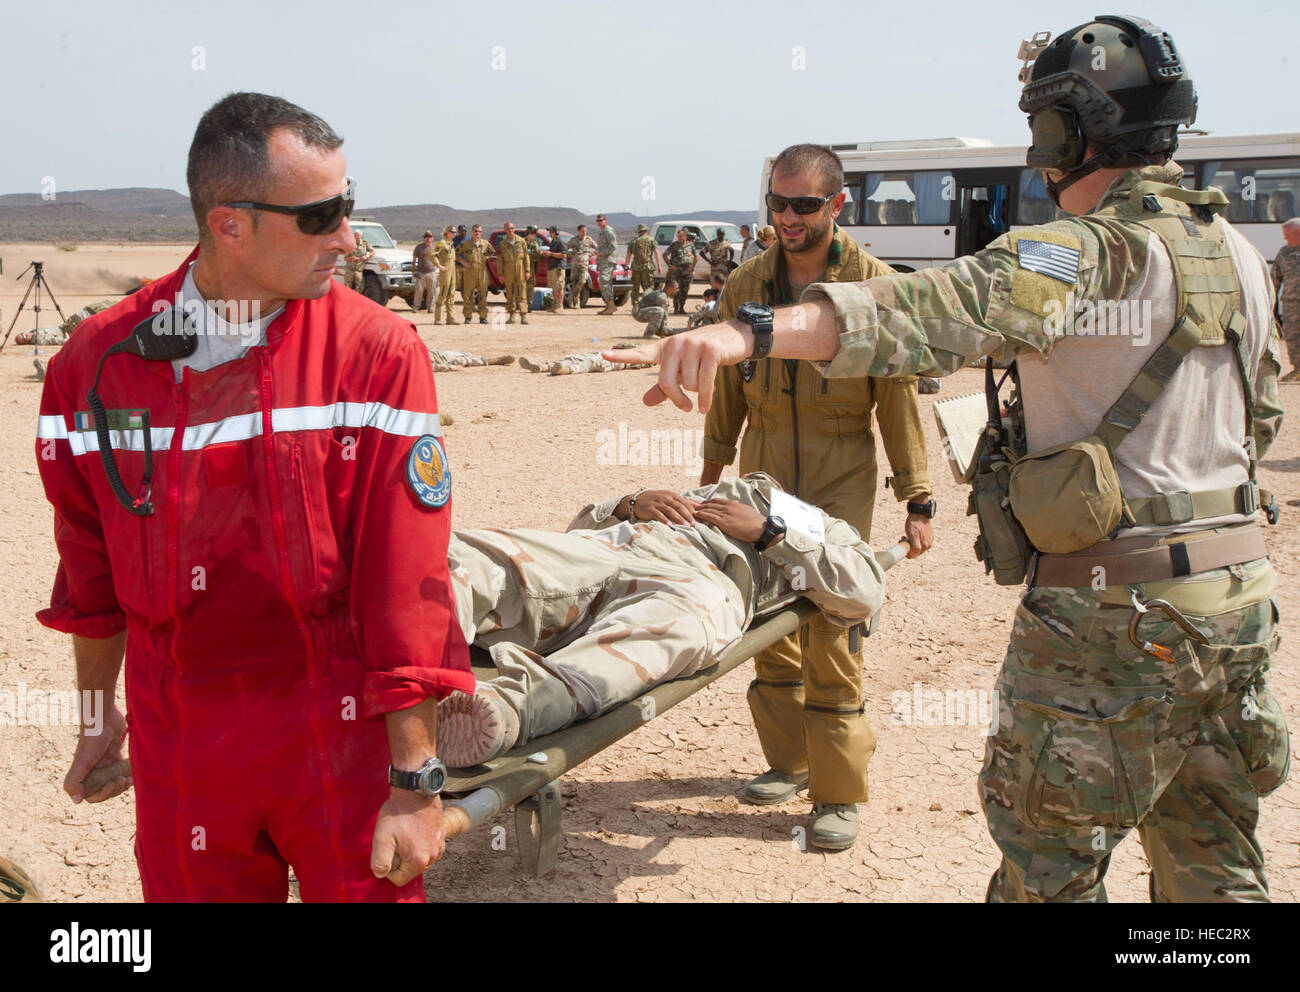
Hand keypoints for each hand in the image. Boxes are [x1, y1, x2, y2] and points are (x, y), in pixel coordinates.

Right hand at [64, 704, 129, 802]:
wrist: (105, 719)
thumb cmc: (92, 740)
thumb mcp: (81, 762)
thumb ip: (74, 782)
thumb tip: (76, 801)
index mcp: (83, 775)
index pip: (93, 795)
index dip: (104, 794)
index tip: (112, 784)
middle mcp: (93, 772)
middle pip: (105, 790)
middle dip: (115, 790)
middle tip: (122, 781)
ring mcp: (105, 765)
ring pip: (114, 783)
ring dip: (122, 785)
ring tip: (128, 780)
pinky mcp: (116, 757)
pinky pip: (121, 772)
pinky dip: (128, 776)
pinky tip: (134, 775)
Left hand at [370, 789, 445, 887]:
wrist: (415, 790)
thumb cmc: (398, 813)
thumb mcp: (382, 838)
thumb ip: (380, 861)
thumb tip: (381, 874)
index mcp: (418, 860)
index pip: (399, 879)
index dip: (388, 868)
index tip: (386, 851)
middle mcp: (433, 856)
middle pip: (411, 870)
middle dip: (401, 860)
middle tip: (395, 841)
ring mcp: (439, 845)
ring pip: (421, 859)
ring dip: (412, 852)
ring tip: (404, 834)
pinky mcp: (442, 834)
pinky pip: (430, 848)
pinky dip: (422, 844)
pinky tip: (414, 830)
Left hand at [602, 320, 751, 413]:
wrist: (736, 337)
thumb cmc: (704, 356)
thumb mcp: (683, 370)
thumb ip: (664, 387)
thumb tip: (645, 402)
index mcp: (665, 348)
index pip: (641, 354)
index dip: (622, 356)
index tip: (604, 355)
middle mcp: (676, 344)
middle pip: (666, 383)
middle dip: (677, 399)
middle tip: (686, 408)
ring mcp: (693, 345)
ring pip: (688, 385)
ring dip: (698, 393)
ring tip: (707, 384)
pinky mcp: (710, 351)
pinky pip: (704, 383)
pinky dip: (705, 400)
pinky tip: (705, 408)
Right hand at [628, 490, 697, 524]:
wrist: (638, 499)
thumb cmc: (657, 500)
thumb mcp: (670, 498)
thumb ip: (683, 502)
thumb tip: (698, 506)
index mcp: (672, 495)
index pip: (685, 503)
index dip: (692, 510)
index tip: (699, 518)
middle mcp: (666, 498)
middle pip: (679, 507)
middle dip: (688, 516)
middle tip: (694, 524)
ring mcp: (658, 503)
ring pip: (671, 511)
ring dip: (679, 519)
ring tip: (686, 526)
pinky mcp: (650, 508)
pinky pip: (659, 514)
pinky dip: (665, 520)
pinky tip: (670, 525)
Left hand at [693, 499, 766, 541]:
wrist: (761, 528)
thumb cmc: (756, 521)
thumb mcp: (745, 511)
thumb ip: (737, 509)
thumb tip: (734, 510)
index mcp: (732, 504)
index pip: (716, 501)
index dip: (707, 502)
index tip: (700, 503)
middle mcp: (728, 507)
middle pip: (710, 504)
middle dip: (699, 504)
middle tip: (691, 505)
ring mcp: (726, 514)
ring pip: (708, 509)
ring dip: (698, 509)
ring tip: (690, 510)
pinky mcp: (725, 523)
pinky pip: (710, 517)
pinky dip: (702, 515)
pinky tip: (696, 515)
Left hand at [904, 513, 933, 558]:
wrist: (919, 513)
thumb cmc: (914, 524)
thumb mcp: (912, 536)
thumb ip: (915, 547)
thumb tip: (914, 555)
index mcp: (925, 546)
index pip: (914, 555)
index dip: (906, 552)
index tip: (902, 545)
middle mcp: (928, 545)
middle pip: (916, 552)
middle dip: (908, 547)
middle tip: (902, 539)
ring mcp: (929, 540)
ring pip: (918, 547)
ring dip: (910, 543)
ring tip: (905, 536)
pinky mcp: (929, 536)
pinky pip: (920, 542)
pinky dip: (915, 540)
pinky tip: (911, 535)